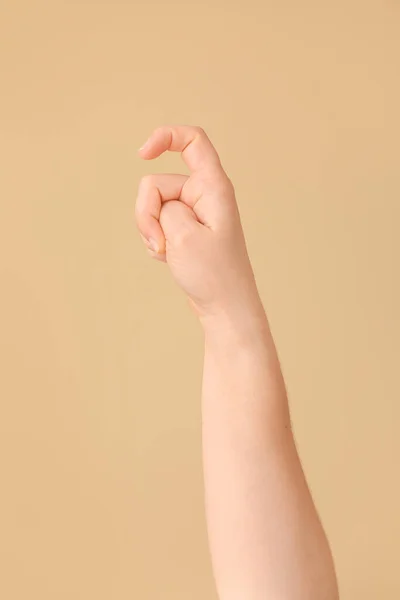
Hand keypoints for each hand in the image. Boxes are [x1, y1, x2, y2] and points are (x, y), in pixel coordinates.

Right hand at [135, 125, 261, 322]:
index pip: (192, 141)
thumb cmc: (214, 274)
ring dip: (151, 231)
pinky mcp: (185, 229)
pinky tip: (169, 258)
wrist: (224, 307)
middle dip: (148, 214)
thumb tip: (160, 206)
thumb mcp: (183, 236)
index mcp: (213, 187)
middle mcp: (203, 194)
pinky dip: (156, 241)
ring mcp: (193, 213)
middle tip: (162, 244)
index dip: (165, 137)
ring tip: (168, 254)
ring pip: (152, 207)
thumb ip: (164, 207)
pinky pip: (156, 224)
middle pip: (156, 184)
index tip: (142, 154)